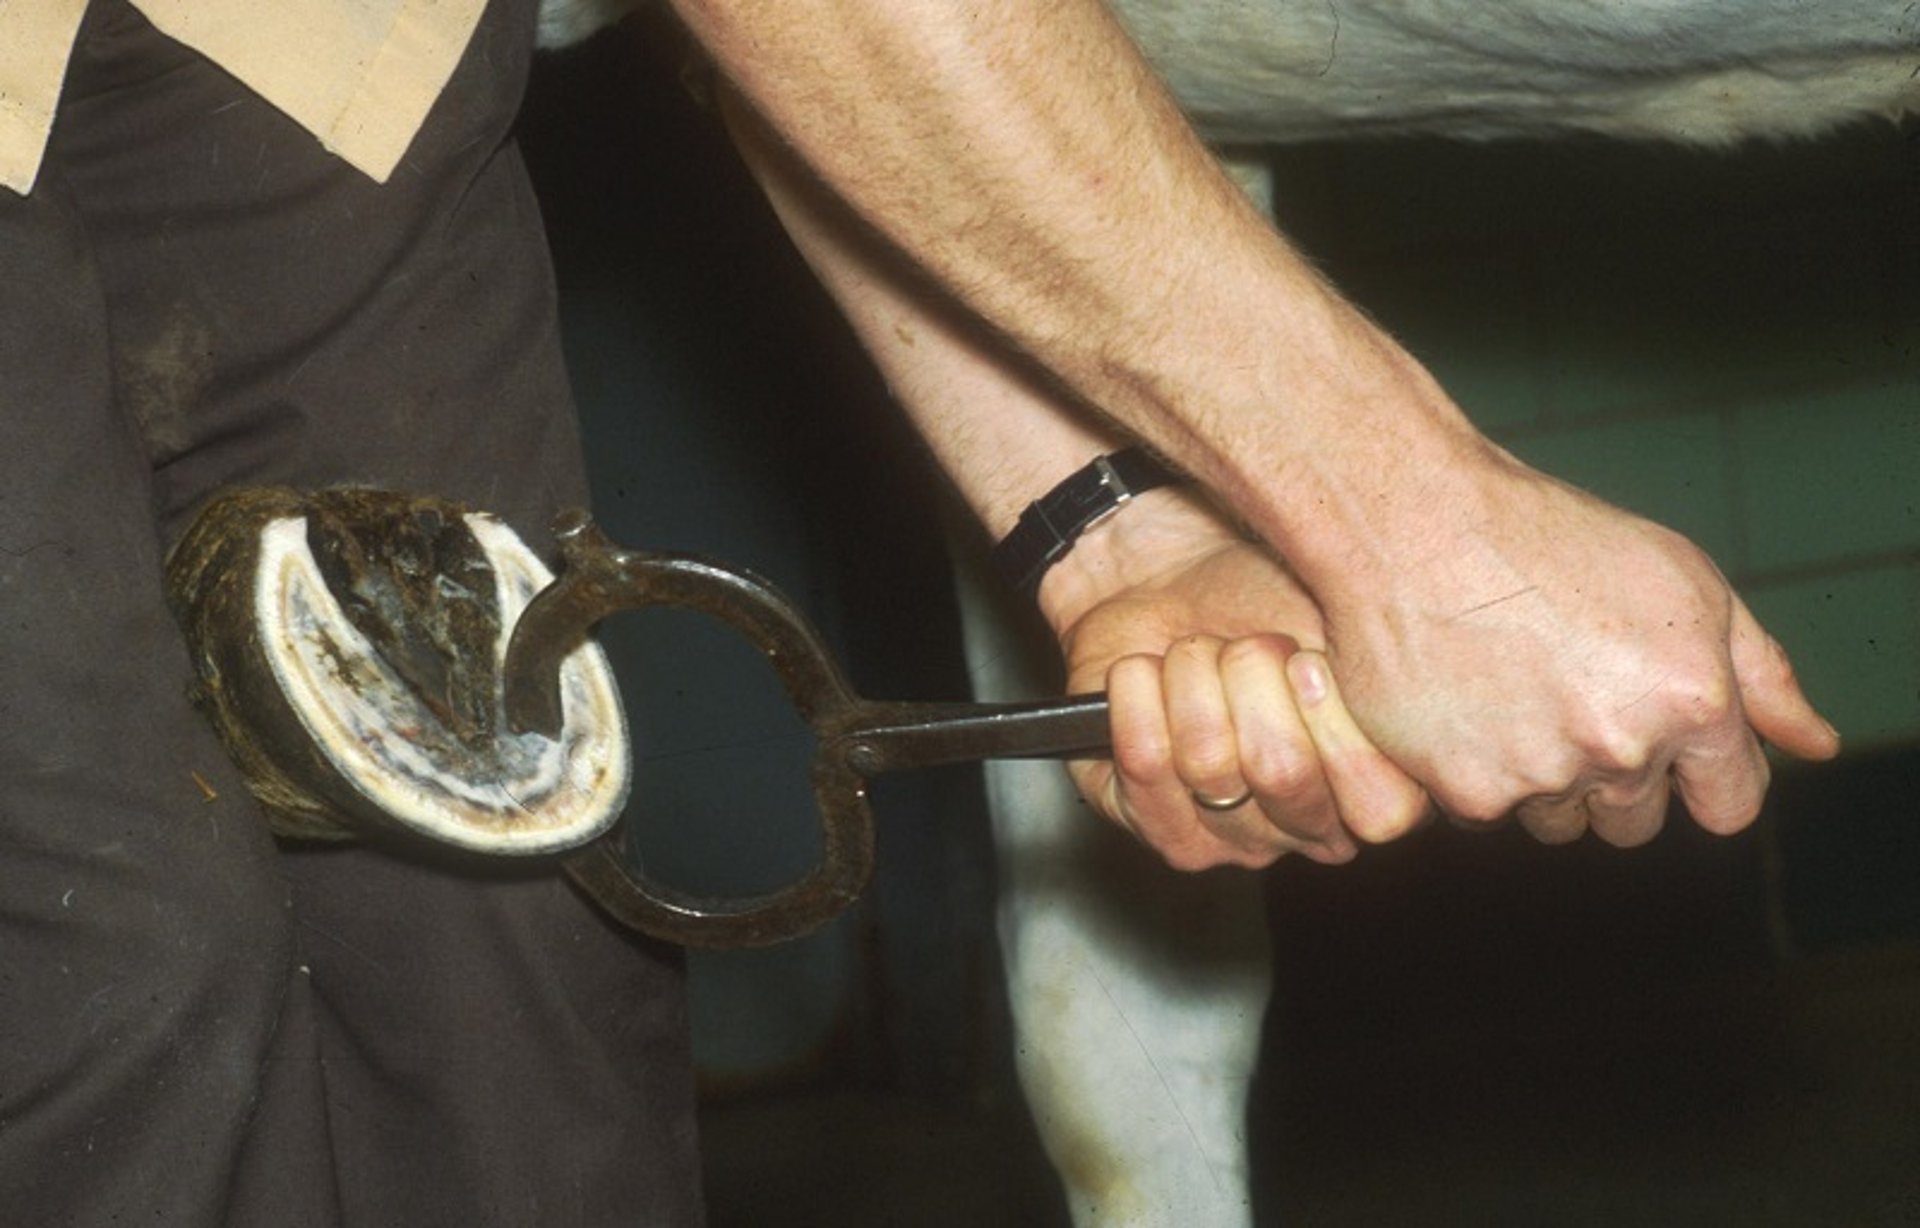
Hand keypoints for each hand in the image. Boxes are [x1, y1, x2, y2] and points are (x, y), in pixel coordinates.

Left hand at [1045, 494, 1431, 869]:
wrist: (1168, 582)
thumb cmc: (1263, 601)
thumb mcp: (1342, 617)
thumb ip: (1379, 666)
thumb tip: (1386, 684)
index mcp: (1378, 786)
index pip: (1380, 809)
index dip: (1340, 731)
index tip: (1306, 663)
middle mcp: (1309, 827)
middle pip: (1282, 771)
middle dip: (1252, 674)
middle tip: (1241, 645)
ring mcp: (1229, 836)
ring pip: (1208, 761)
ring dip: (1192, 675)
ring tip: (1192, 654)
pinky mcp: (1152, 821)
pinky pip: (1144, 761)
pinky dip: (1137, 692)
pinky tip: (1144, 672)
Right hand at [1318, 453, 1840, 845]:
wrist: (1413, 524)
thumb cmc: (1549, 538)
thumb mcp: (1681, 580)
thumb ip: (1761, 674)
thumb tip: (1817, 745)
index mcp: (1694, 699)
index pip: (1729, 805)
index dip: (1700, 778)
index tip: (1664, 746)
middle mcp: (1625, 748)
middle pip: (1637, 822)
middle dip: (1613, 775)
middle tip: (1567, 695)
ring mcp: (1544, 775)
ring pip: (1559, 820)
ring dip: (1543, 778)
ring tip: (1508, 691)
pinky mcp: (1467, 792)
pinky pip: (1488, 813)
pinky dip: (1475, 769)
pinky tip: (1462, 701)